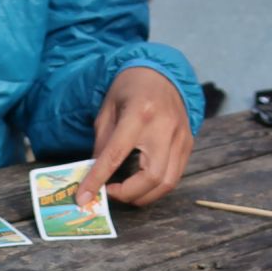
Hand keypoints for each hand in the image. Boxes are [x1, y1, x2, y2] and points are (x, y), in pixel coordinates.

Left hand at [78, 66, 194, 208]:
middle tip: (109, 192)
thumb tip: (94, 176)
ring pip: (166, 183)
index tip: (83, 198)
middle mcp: (165, 128)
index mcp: (140, 113)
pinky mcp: (188, 145)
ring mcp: (181, 137)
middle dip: (126, 194)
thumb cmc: (130, 90)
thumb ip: (101, 143)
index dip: (98, 180)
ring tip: (124, 192)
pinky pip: (174, 177)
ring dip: (142, 196)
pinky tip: (140, 184)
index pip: (116, 155)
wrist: (161, 73)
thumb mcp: (107, 110)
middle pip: (151, 177)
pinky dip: (155, 188)